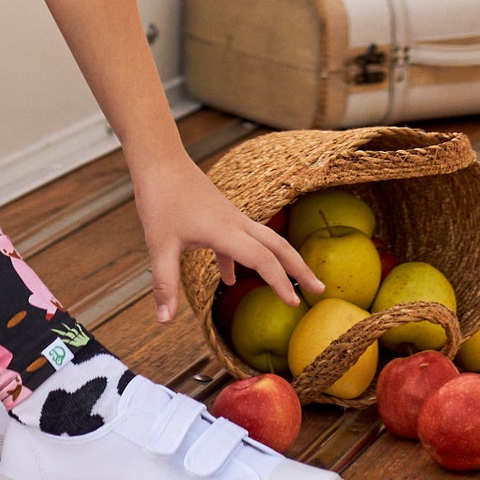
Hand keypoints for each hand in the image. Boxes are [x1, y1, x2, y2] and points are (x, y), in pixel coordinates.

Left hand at [132, 152, 323, 323]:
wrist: (159, 158)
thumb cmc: (159, 197)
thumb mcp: (159, 245)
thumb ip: (165, 283)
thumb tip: (163, 320)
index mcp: (225, 230)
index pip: (262, 259)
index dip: (279, 282)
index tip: (295, 305)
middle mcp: (235, 222)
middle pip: (278, 245)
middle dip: (300, 268)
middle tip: (320, 290)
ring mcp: (230, 216)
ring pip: (265, 240)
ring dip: (280, 261)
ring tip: (290, 285)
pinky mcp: (220, 214)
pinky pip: (240, 238)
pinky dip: (241, 259)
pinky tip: (229, 278)